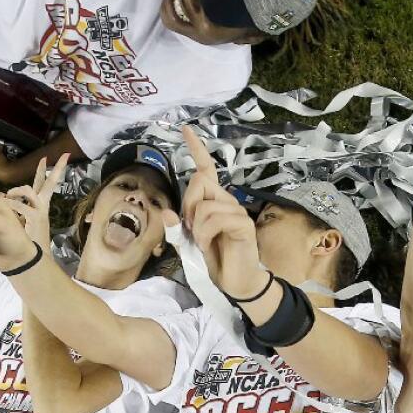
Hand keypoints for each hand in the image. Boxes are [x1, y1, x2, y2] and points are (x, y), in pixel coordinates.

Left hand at [3, 155, 63, 249]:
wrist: (27, 260)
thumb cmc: (20, 240)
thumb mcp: (16, 220)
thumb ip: (10, 206)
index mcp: (37, 206)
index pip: (42, 184)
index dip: (43, 171)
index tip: (47, 157)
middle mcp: (41, 206)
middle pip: (49, 184)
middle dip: (57, 169)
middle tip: (65, 156)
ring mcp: (39, 212)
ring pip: (29, 191)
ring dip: (15, 192)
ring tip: (5, 196)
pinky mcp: (35, 219)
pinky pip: (21, 206)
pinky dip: (10, 206)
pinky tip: (4, 211)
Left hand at [165, 126, 263, 298]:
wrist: (235, 283)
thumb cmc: (213, 261)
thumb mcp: (187, 245)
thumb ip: (177, 229)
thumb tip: (169, 211)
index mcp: (213, 201)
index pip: (205, 169)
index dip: (196, 149)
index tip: (186, 130)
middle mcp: (227, 200)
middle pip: (199, 182)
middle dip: (188, 206)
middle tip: (192, 230)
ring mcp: (237, 211)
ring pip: (204, 204)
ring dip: (196, 227)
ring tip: (202, 242)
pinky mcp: (243, 224)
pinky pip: (216, 217)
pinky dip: (205, 233)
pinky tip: (208, 245)